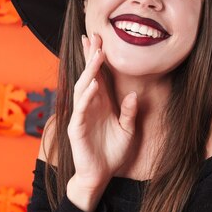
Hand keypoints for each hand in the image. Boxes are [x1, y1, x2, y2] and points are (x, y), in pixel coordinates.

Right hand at [67, 33, 137, 191]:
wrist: (100, 175)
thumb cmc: (112, 153)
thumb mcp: (128, 131)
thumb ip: (129, 113)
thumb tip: (134, 95)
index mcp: (101, 104)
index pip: (98, 76)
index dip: (98, 59)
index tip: (101, 39)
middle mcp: (89, 106)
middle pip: (88, 76)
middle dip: (91, 57)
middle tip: (94, 37)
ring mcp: (81, 116)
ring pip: (83, 88)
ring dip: (90, 71)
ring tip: (97, 55)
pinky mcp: (77, 128)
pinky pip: (81, 108)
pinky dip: (87, 95)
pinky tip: (94, 84)